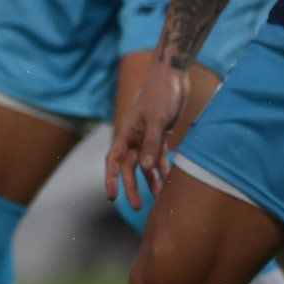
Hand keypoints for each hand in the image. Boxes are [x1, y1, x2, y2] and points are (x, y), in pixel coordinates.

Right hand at [104, 59, 189, 211]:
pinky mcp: (160, 136)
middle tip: (137, 207)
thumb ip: (152, 144)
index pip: (114, 161)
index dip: (110, 179)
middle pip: (129, 168)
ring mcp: (146, 137)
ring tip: (158, 199)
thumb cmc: (161, 94)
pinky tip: (170, 182)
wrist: (172, 76)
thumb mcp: (158, 120)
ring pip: (146, 165)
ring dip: (151, 181)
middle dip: (132, 187)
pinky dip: (163, 169)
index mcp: (126, 133)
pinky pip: (159, 157)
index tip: (111, 196)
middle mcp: (133, 138)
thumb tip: (146, 167)